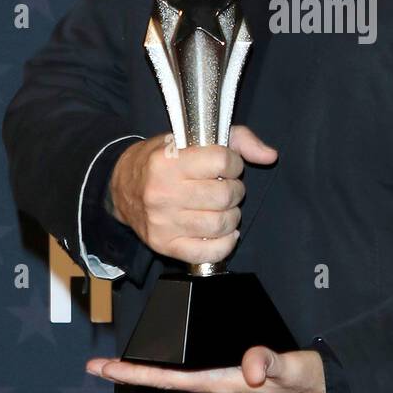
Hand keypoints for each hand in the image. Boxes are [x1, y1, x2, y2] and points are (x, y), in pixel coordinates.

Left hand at [85, 346, 327, 392]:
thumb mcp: (294, 370)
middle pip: (167, 380)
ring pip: (178, 376)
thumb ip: (273, 365)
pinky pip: (194, 371)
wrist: (329, 390)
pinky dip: (173, 364)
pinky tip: (166, 356)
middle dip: (132, 373)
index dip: (137, 373)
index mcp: (226, 384)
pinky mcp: (234, 375)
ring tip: (122, 361)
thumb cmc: (310, 380)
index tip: (107, 368)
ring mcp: (226, 382)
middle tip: (97, 366)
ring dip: (149, 370)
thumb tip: (251, 367)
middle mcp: (220, 386)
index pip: (173, 379)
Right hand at [108, 123, 276, 262]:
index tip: (227, 164)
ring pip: (220, 224)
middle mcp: (163, 193)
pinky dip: (225, 244)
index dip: (233, 162)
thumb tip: (270, 155)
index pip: (222, 161)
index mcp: (168, 161)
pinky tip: (225, 232)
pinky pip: (209, 253)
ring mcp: (163, 222)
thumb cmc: (162, 160)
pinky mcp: (165, 245)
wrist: (121, 187)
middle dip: (234, 190)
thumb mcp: (191, 138)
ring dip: (232, 216)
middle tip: (226, 187)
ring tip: (223, 208)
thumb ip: (236, 140)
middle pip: (224, 195)